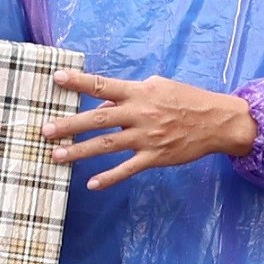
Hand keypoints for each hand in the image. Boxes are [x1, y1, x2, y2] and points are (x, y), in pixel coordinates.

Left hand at [46, 68, 259, 188]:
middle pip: (98, 119)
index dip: (79, 82)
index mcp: (139, 93)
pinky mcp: (155, 157)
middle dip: (70, 124)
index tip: (56, 79)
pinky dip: (109, 177)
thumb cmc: (185, 100)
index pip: (103, 86)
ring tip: (56, 156)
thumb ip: (129, 96)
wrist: (217, 121)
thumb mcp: (158, 87)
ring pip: (107, 146)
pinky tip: (91, 184)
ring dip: (79, 152)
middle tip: (45, 129)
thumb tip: (103, 108)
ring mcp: (146, 138)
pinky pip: (128, 169)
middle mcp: (140, 114)